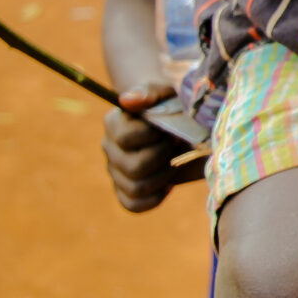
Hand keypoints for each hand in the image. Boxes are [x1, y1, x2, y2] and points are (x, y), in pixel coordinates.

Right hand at [102, 84, 198, 212]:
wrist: (187, 126)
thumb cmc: (176, 106)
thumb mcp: (169, 93)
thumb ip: (150, 93)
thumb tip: (126, 100)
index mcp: (114, 123)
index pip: (126, 138)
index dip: (153, 136)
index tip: (167, 128)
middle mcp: (110, 148)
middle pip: (133, 167)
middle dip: (163, 157)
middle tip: (176, 146)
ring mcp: (116, 171)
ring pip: (135, 188)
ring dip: (163, 177)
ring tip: (174, 163)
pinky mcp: (127, 190)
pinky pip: (134, 204)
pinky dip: (155, 198)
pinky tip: (168, 184)